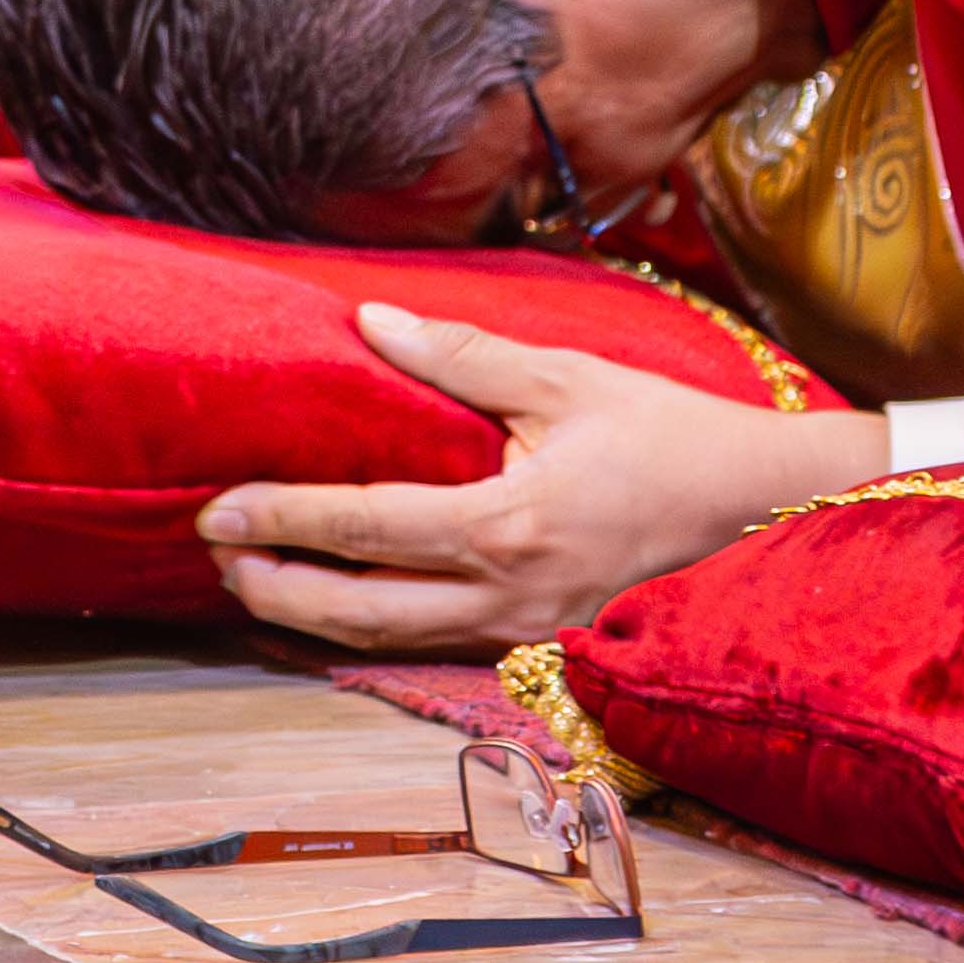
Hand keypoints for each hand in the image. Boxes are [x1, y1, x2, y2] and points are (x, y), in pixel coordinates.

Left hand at [199, 304, 888, 653]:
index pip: (367, 527)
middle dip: (273, 588)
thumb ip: (462, 356)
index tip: (219, 510)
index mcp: (508, 526)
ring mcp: (520, 626)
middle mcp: (506, 594)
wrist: (752, 500)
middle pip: (357, 612)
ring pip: (388, 639)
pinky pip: (428, 638)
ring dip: (309, 613)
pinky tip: (328, 597)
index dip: (284, 519)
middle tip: (211, 552)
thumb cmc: (664, 430)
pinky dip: (366, 623)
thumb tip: (371, 323)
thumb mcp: (564, 377)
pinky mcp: (533, 634)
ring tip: (248, 577)